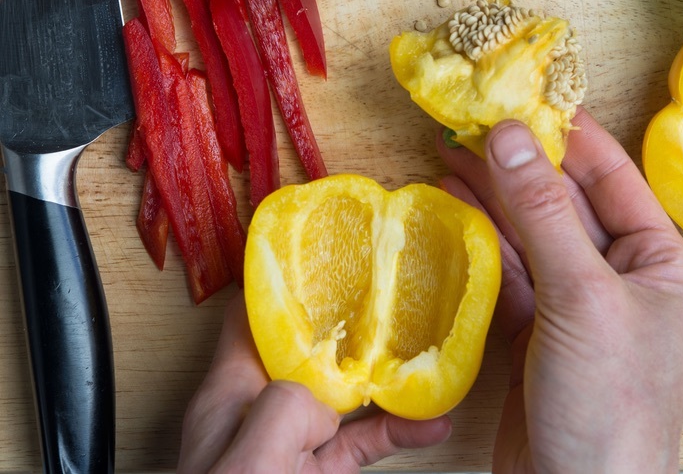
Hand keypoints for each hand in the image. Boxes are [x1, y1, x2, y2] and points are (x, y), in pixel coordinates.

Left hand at [177, 293, 451, 472]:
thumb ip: (285, 409)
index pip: (258, 315)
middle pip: (311, 347)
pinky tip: (431, 424)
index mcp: (228, 394)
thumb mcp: (247, 463)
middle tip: (394, 295)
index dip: (292, 280)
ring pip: (343, 394)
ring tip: (426, 351)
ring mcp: (289, 446)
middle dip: (353, 322)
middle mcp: (258, 412)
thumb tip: (326, 393)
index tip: (334, 253)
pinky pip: (360, 444)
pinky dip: (395, 431)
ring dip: (386, 377)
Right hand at [438, 109, 682, 473]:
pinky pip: (509, 267)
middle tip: (468, 124)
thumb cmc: (608, 404)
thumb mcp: (582, 296)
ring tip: (448, 154)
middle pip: (563, 200)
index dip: (566, 135)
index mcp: (658, 261)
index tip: (522, 97)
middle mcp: (621, 275)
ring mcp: (576, 302)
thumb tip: (509, 134)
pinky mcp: (537, 327)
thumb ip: (543, 212)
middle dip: (517, 163)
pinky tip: (453, 206)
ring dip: (492, 195)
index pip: (610, 176)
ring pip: (530, 231)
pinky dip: (481, 238)